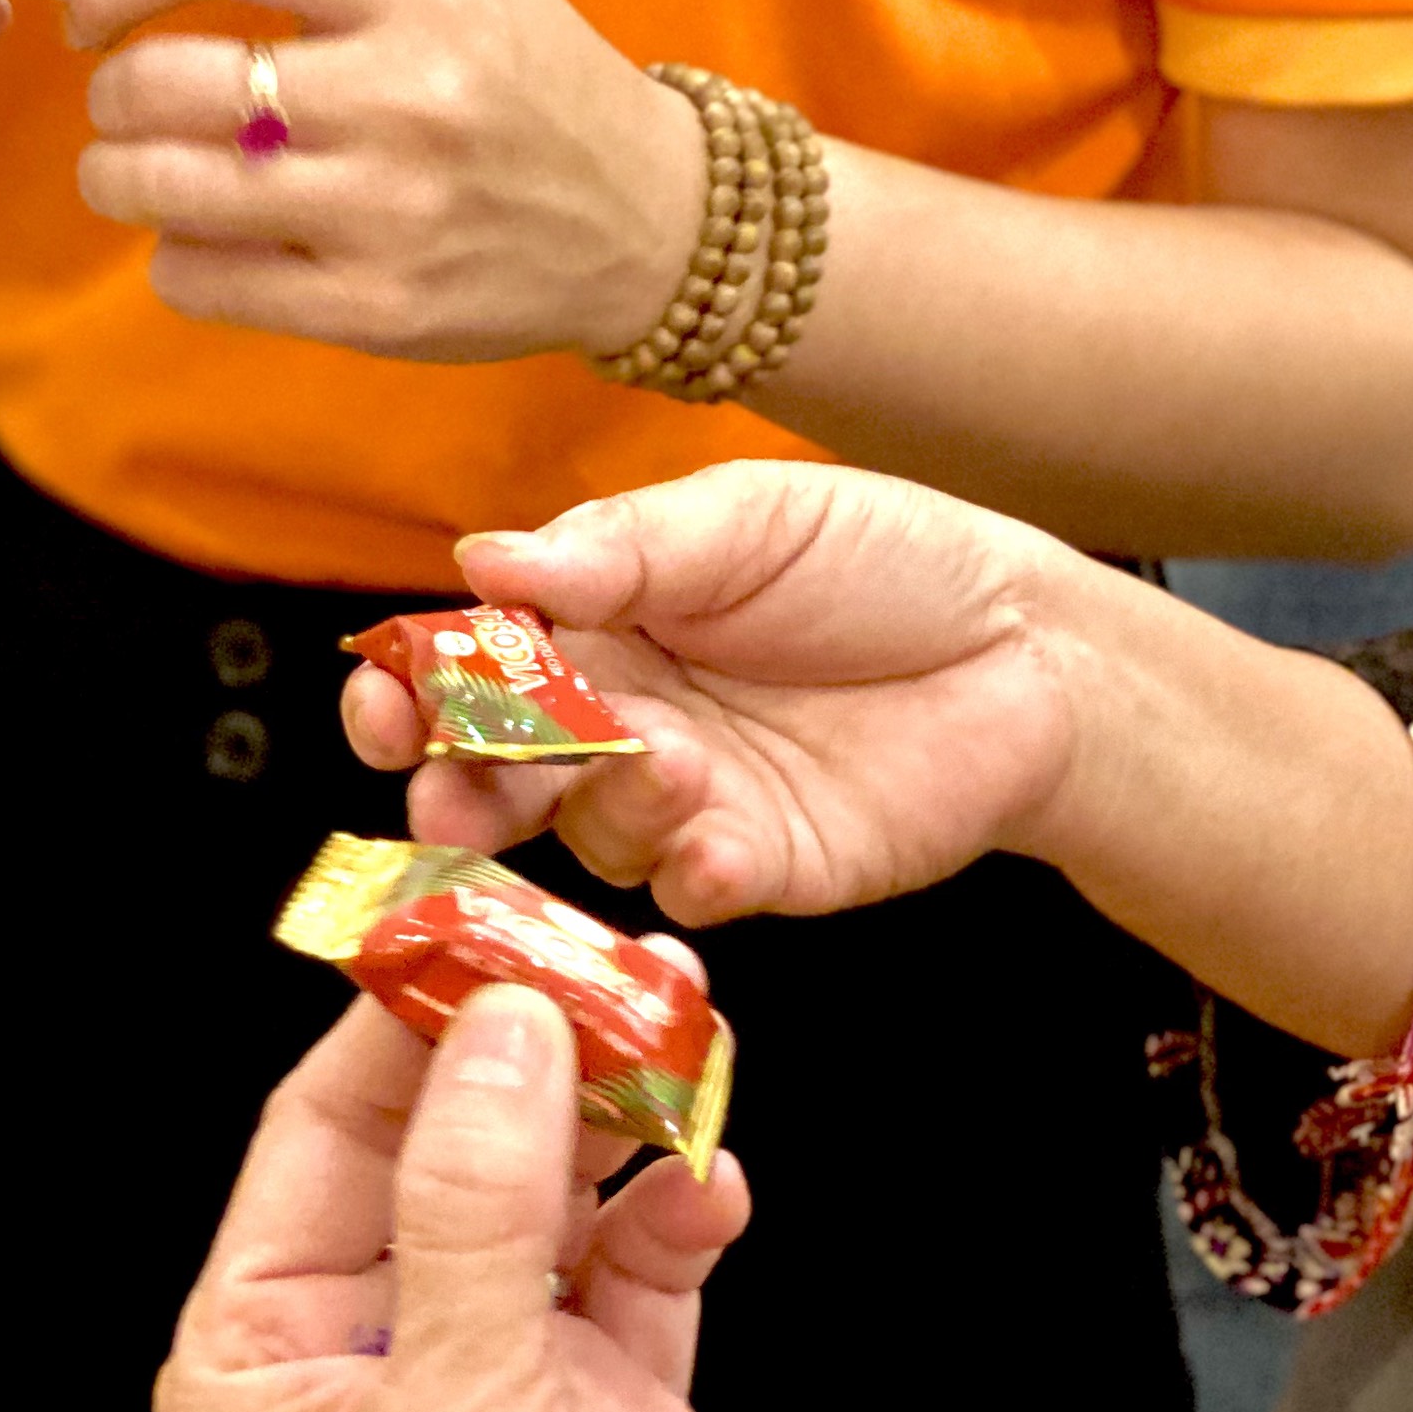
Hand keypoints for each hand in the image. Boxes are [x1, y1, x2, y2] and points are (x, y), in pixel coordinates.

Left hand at [67, 0, 702, 360]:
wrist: (647, 214)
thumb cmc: (522, 72)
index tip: (94, 4)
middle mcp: (405, 97)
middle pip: (169, 82)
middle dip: (114, 91)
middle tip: (128, 100)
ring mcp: (389, 213)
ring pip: (168, 191)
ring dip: (118, 176)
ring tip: (134, 169)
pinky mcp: (378, 309)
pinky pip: (207, 284)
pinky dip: (176, 260)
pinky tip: (203, 240)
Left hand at [156, 984, 781, 1411]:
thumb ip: (472, 1208)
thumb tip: (489, 1031)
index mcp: (268, 1348)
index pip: (323, 1124)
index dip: (403, 1011)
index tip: (476, 921)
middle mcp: (375, 1347)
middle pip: (450, 1136)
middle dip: (534, 1050)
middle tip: (607, 961)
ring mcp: (497, 1375)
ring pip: (554, 1187)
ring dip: (621, 1113)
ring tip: (680, 1035)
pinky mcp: (609, 1410)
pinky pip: (642, 1263)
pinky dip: (681, 1210)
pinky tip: (709, 1179)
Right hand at [341, 460, 1083, 923]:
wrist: (1028, 642)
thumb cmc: (882, 557)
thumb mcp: (745, 519)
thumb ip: (617, 546)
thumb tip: (482, 558)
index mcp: (597, 622)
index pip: (471, 665)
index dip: (413, 688)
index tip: (384, 698)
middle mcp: (620, 720)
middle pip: (501, 771)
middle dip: (460, 786)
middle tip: (452, 793)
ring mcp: (685, 802)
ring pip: (590, 834)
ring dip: (607, 805)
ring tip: (670, 758)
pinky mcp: (761, 868)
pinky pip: (692, 892)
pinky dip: (694, 873)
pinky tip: (723, 843)